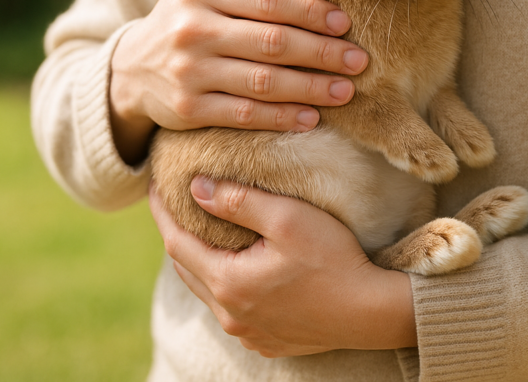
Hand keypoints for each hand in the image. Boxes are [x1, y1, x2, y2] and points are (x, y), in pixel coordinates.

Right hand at [110, 0, 368, 163]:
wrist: (132, 67)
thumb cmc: (185, 15)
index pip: (269, 0)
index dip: (311, 12)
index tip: (344, 24)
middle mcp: (193, 29)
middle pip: (273, 42)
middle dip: (322, 53)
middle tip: (358, 61)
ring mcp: (189, 71)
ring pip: (264, 82)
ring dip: (311, 88)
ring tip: (345, 91)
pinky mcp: (188, 109)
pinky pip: (245, 114)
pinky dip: (281, 118)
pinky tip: (311, 118)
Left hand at [149, 177, 416, 356]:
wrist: (372, 311)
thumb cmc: (334, 259)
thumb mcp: (288, 217)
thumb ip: (239, 200)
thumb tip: (197, 187)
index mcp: (228, 283)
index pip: (176, 243)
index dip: (162, 212)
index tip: (155, 185)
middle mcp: (230, 315)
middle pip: (187, 269)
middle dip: (178, 235)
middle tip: (176, 205)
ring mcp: (248, 333)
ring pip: (208, 292)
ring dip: (201, 261)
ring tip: (204, 232)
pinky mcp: (267, 342)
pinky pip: (233, 311)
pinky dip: (226, 285)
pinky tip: (239, 268)